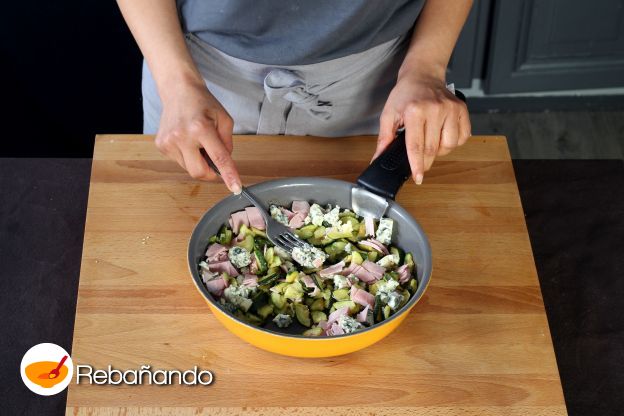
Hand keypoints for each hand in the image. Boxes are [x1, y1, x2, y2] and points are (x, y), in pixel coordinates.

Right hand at [155, 78, 241, 192]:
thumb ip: (228, 143)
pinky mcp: (161, 145)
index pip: (218, 158)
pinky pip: (179, 161)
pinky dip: (187, 156)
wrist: (178, 90)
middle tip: (213, 160)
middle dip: (210, 172)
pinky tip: (186, 140)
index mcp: (201, 128)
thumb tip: (225, 163)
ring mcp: (169, 142)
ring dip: (197, 161)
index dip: (228, 175)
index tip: (235, 188)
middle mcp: (182, 136)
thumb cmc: (202, 103)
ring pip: (188, 168)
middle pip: (199, 172)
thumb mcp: (224, 119)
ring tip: (197, 141)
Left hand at [375, 70, 470, 183]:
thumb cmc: (405, 94)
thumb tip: (378, 159)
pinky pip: (462, 137)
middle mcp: (435, 109)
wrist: (423, 75)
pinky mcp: (462, 110)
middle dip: (425, 162)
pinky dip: (453, 142)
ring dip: (439, 152)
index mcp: (414, 111)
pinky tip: (442, 135)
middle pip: (432, 149)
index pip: (416, 146)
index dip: (417, 165)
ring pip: (449, 146)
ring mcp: (451, 109)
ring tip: (430, 142)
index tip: (418, 178)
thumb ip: (384, 138)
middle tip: (419, 163)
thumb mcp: (389, 114)